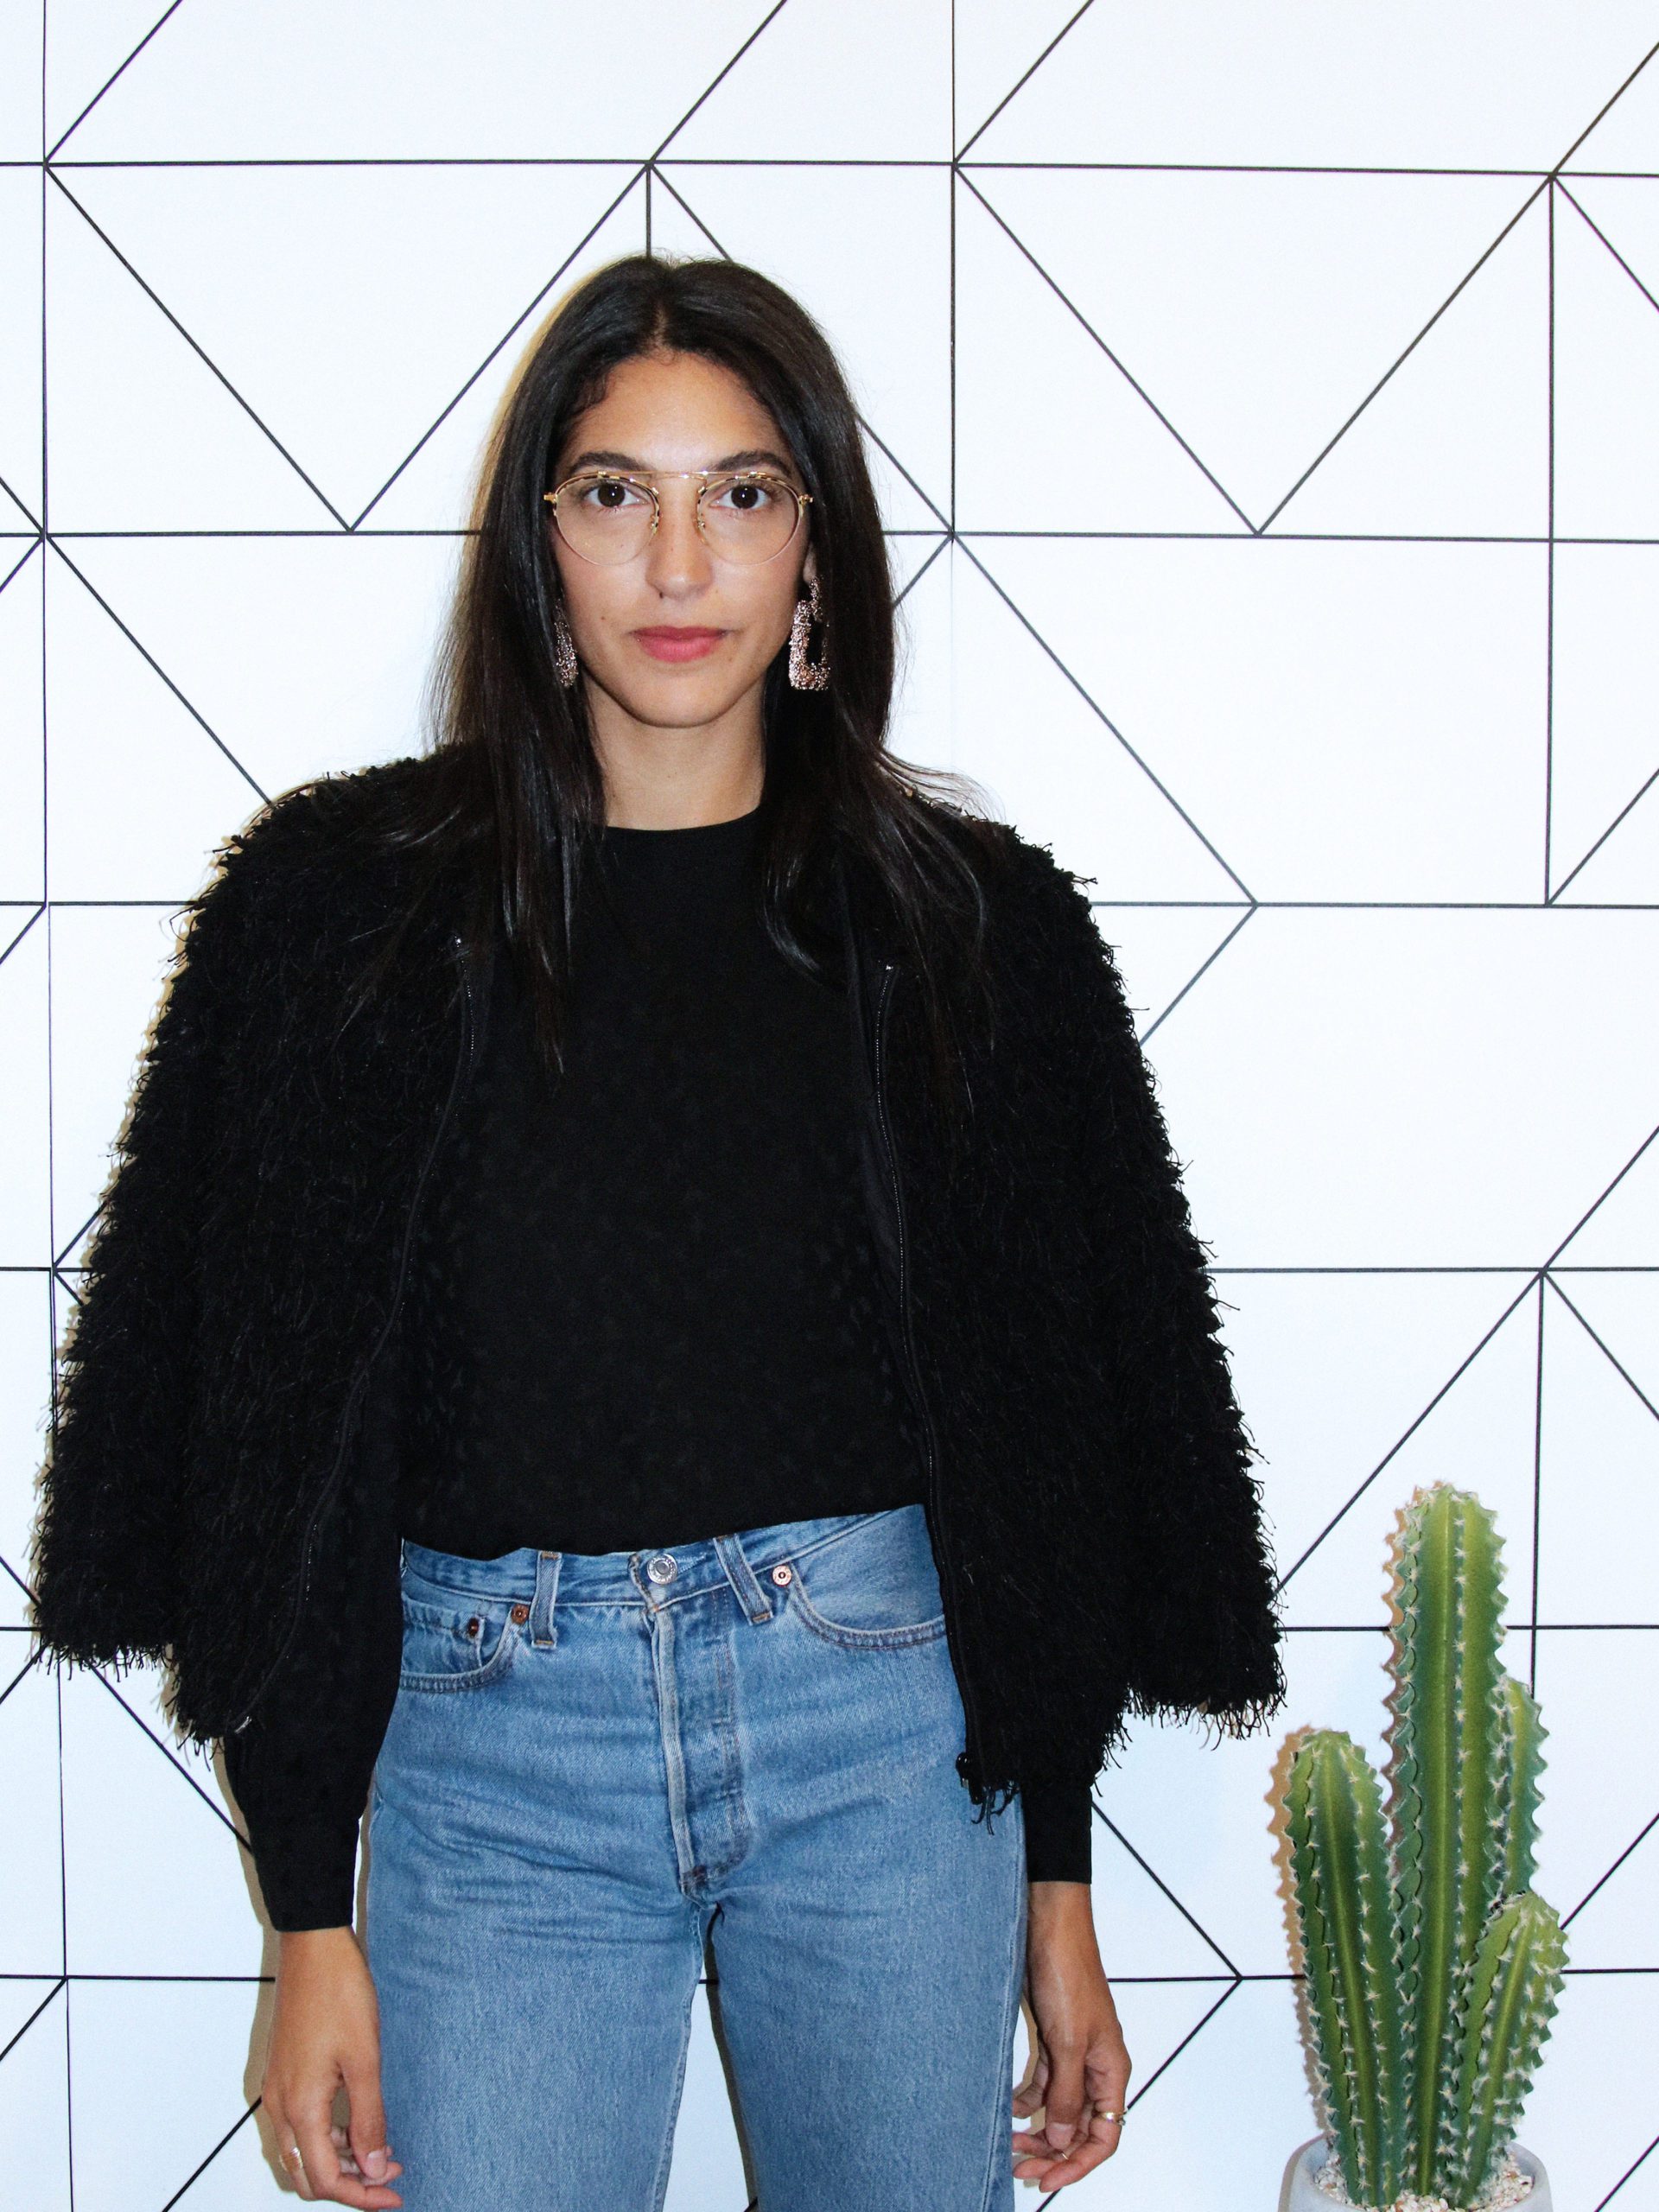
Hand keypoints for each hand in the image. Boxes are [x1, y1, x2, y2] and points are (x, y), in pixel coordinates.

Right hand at [259, 1926, 405, 2205]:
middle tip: (391, 2175)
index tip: (395, 2194)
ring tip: (383, 2151)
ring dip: (338, 2160)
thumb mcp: (365, 2059)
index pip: (325, 2179)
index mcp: (299, 2108)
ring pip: (301, 2152)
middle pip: (306, 2175)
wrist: (312, 1947)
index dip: (361, 2195)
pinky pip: (299, 2125)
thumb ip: (369, 2118)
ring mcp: (276, 2090)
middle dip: (348, 2184)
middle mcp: (279, 2106)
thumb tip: (376, 2169)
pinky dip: (327, 2136)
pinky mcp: (282, 2074)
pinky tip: (358, 2123)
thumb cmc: (339, 1994)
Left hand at [1012, 1881, 1130, 2189]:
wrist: (1049, 1925)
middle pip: (1080, 2128)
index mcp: (1112, 2070)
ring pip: (1059, 2109)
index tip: (1046, 2178)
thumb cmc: (1067, 1974)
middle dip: (1053, 2152)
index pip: (1105, 2136)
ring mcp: (1074, 2054)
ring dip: (1037, 2131)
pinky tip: (1009, 2110)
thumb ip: (1067, 2094)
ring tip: (1009, 2145)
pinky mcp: (1053, 2040)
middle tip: (1021, 2168)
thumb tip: (1060, 2141)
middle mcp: (1096, 2068)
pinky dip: (1028, 2101)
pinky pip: (1044, 2084)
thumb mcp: (1068, 2041)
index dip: (1078, 2163)